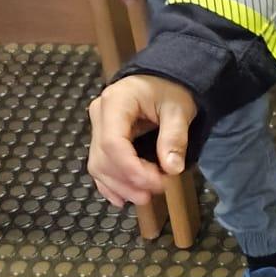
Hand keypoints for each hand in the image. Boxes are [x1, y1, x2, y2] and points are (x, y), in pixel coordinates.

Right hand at [88, 74, 196, 206]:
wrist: (162, 78)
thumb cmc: (170, 89)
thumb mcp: (178, 109)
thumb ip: (174, 137)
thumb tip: (172, 169)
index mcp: (115, 102)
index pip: (113, 143)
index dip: (133, 169)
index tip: (158, 183)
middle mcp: (99, 114)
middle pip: (103, 157)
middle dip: (128, 180)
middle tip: (157, 191)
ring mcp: (97, 127)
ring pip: (98, 165)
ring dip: (120, 186)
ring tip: (145, 197)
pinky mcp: (101, 138)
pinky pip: (99, 165)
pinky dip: (109, 184)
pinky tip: (122, 199)